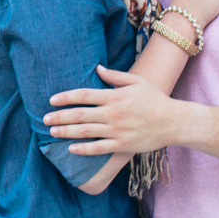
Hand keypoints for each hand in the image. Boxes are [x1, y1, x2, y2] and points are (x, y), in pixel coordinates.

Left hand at [45, 66, 189, 154]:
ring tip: (52, 131)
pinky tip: (71, 149)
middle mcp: (112, 113)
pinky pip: (98, 148)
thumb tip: (98, 68)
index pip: (83, 95)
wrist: (174, 122)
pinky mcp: (121, 145)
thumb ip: (115, 76)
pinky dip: (83, 149)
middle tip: (44, 118)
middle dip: (59, 116)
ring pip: (85, 132)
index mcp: (114, 96)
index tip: (52, 100)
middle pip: (79, 114)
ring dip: (66, 132)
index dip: (65, 97)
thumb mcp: (137, 82)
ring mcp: (116, 130)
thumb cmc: (156, 99)